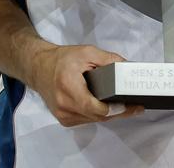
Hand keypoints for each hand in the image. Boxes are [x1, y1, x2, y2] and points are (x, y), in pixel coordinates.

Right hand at [28, 45, 143, 126]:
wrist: (38, 68)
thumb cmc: (61, 59)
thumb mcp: (87, 52)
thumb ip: (108, 60)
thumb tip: (128, 67)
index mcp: (69, 87)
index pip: (95, 107)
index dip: (115, 108)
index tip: (130, 105)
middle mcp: (64, 105)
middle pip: (98, 116)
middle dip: (118, 112)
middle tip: (136, 106)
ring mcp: (63, 115)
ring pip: (94, 120)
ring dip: (109, 114)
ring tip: (125, 105)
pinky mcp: (64, 120)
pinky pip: (87, 120)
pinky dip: (97, 114)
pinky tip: (107, 107)